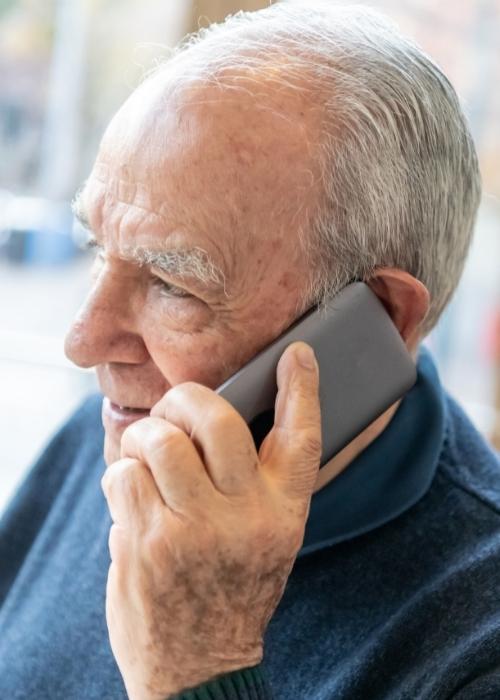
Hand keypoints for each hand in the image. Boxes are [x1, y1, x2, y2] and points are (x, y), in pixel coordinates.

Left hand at [100, 341, 320, 699]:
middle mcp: (243, 518)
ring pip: (159, 440)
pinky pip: (123, 475)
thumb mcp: (267, 537)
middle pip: (218, 421)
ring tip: (148, 458)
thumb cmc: (234, 586)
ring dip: (145, 439)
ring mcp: (192, 531)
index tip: (297, 353)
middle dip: (187, 399)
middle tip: (177, 408)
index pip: (303, 439)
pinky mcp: (146, 545)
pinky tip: (134, 501)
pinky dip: (122, 476)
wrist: (199, 666)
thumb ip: (255, 482)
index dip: (303, 388)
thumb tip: (220, 417)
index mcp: (283, 513)